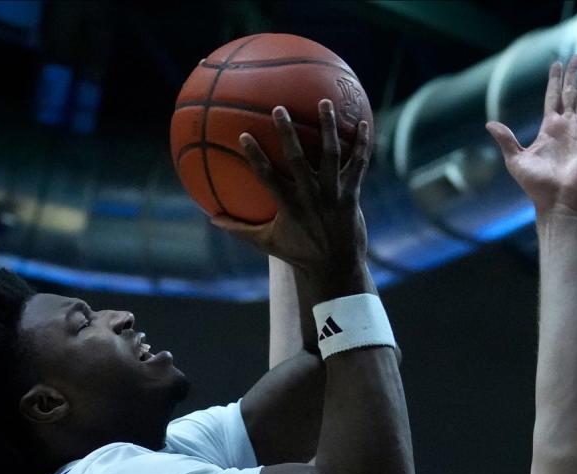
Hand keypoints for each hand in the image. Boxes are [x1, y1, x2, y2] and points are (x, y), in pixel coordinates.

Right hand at [211, 101, 369, 271]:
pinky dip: (363, 144)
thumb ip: (240, 230)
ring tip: (324, 102)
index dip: (255, 156)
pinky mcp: (351, 195)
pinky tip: (364, 124)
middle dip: (288, 133)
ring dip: (328, 127)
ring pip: (331, 155)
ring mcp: (332, 194)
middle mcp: (310, 197)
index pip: (267, 177)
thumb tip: (212, 219)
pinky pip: (359, 165)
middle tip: (280, 108)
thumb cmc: (299, 253)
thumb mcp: (267, 243)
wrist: (336, 268)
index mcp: (288, 206)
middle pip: (297, 159)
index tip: (244, 134)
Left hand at [486, 56, 576, 215]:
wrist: (556, 201)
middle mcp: (568, 127)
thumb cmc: (536, 185)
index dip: (555, 81)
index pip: (553, 98)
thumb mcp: (515, 160)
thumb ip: (505, 140)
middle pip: (572, 94)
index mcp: (550, 129)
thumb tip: (489, 123)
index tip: (556, 64)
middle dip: (575, 75)